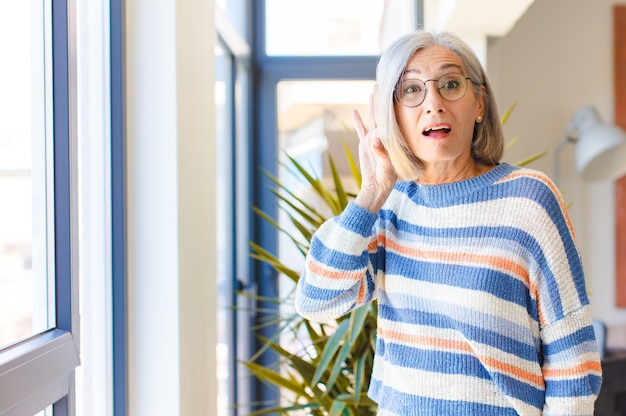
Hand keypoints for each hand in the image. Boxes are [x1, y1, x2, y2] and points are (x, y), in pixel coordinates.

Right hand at [352, 86, 397, 212]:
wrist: (377, 184)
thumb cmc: (386, 176)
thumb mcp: (386, 164)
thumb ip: (381, 152)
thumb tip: (374, 140)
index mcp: (390, 137)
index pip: (390, 117)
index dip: (390, 103)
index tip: (391, 89)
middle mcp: (383, 135)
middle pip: (382, 113)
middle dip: (382, 99)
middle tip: (382, 83)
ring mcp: (373, 139)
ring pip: (372, 118)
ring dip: (372, 105)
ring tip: (373, 92)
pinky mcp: (365, 144)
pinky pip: (361, 129)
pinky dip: (357, 121)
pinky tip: (354, 111)